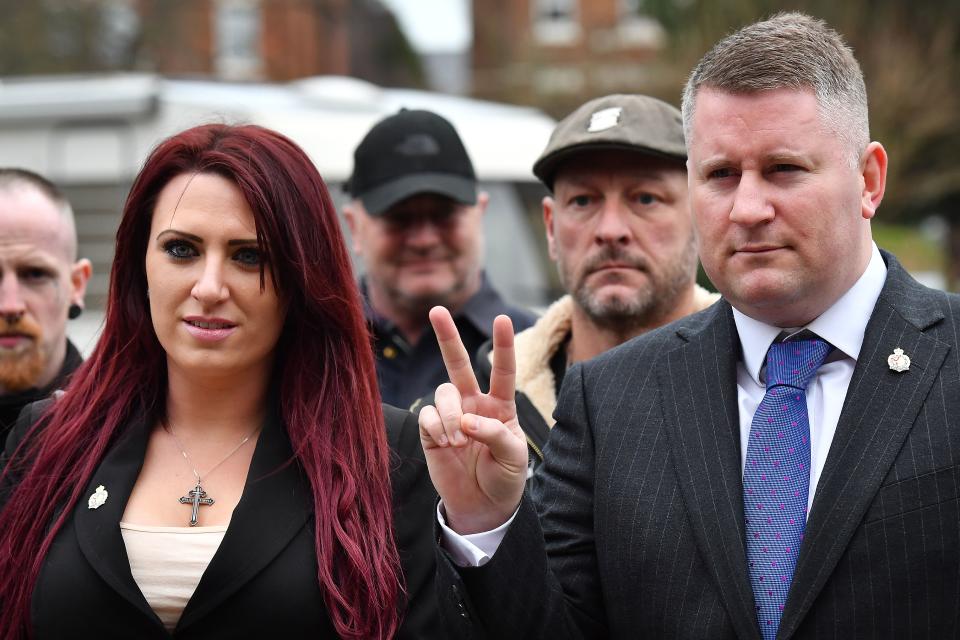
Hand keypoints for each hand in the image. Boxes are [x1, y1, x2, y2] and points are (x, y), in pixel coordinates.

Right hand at [419, 306, 528, 534]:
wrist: (483, 508)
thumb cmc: (505, 479)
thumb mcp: (512, 457)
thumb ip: (493, 433)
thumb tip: (466, 421)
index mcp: (500, 406)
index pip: (502, 370)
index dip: (503, 345)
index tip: (503, 319)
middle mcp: (474, 404)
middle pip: (458, 364)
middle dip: (447, 337)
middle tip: (437, 310)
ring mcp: (451, 416)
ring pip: (443, 393)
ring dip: (451, 415)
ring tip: (459, 440)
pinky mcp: (431, 432)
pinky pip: (427, 415)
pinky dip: (437, 427)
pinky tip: (446, 444)